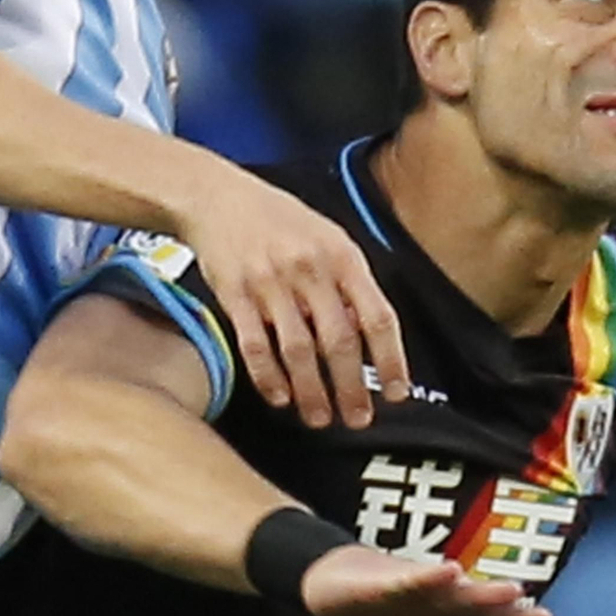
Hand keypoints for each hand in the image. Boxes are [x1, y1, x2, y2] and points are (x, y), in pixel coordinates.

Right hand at [176, 165, 408, 429]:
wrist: (217, 197)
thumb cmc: (279, 220)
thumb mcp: (328, 238)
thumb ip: (350, 282)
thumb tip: (370, 334)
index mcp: (342, 256)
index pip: (378, 317)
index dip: (392, 360)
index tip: (397, 392)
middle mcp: (310, 270)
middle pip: (339, 342)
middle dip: (351, 388)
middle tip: (358, 418)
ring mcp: (270, 283)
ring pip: (298, 351)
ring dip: (312, 393)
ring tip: (319, 418)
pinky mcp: (235, 295)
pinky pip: (255, 347)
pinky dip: (269, 378)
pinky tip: (279, 397)